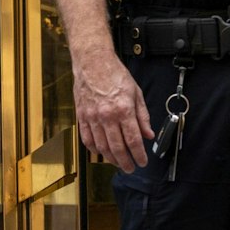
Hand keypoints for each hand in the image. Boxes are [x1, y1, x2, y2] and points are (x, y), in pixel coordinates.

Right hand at [73, 52, 152, 171]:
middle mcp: (107, 116)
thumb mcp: (136, 93)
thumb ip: (142, 116)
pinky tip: (101, 152)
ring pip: (101, 147)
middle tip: (130, 168)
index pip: (133, 140)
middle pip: (117, 148)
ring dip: (110, 159)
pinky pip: (87, 139)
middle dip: (125, 162)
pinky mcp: (82, 116)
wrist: (92, 62)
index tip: (142, 161)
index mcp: (123, 110)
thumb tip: (148, 134)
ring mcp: (92, 117)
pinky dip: (94, 149)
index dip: (139, 155)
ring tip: (118, 163)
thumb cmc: (114, 74)